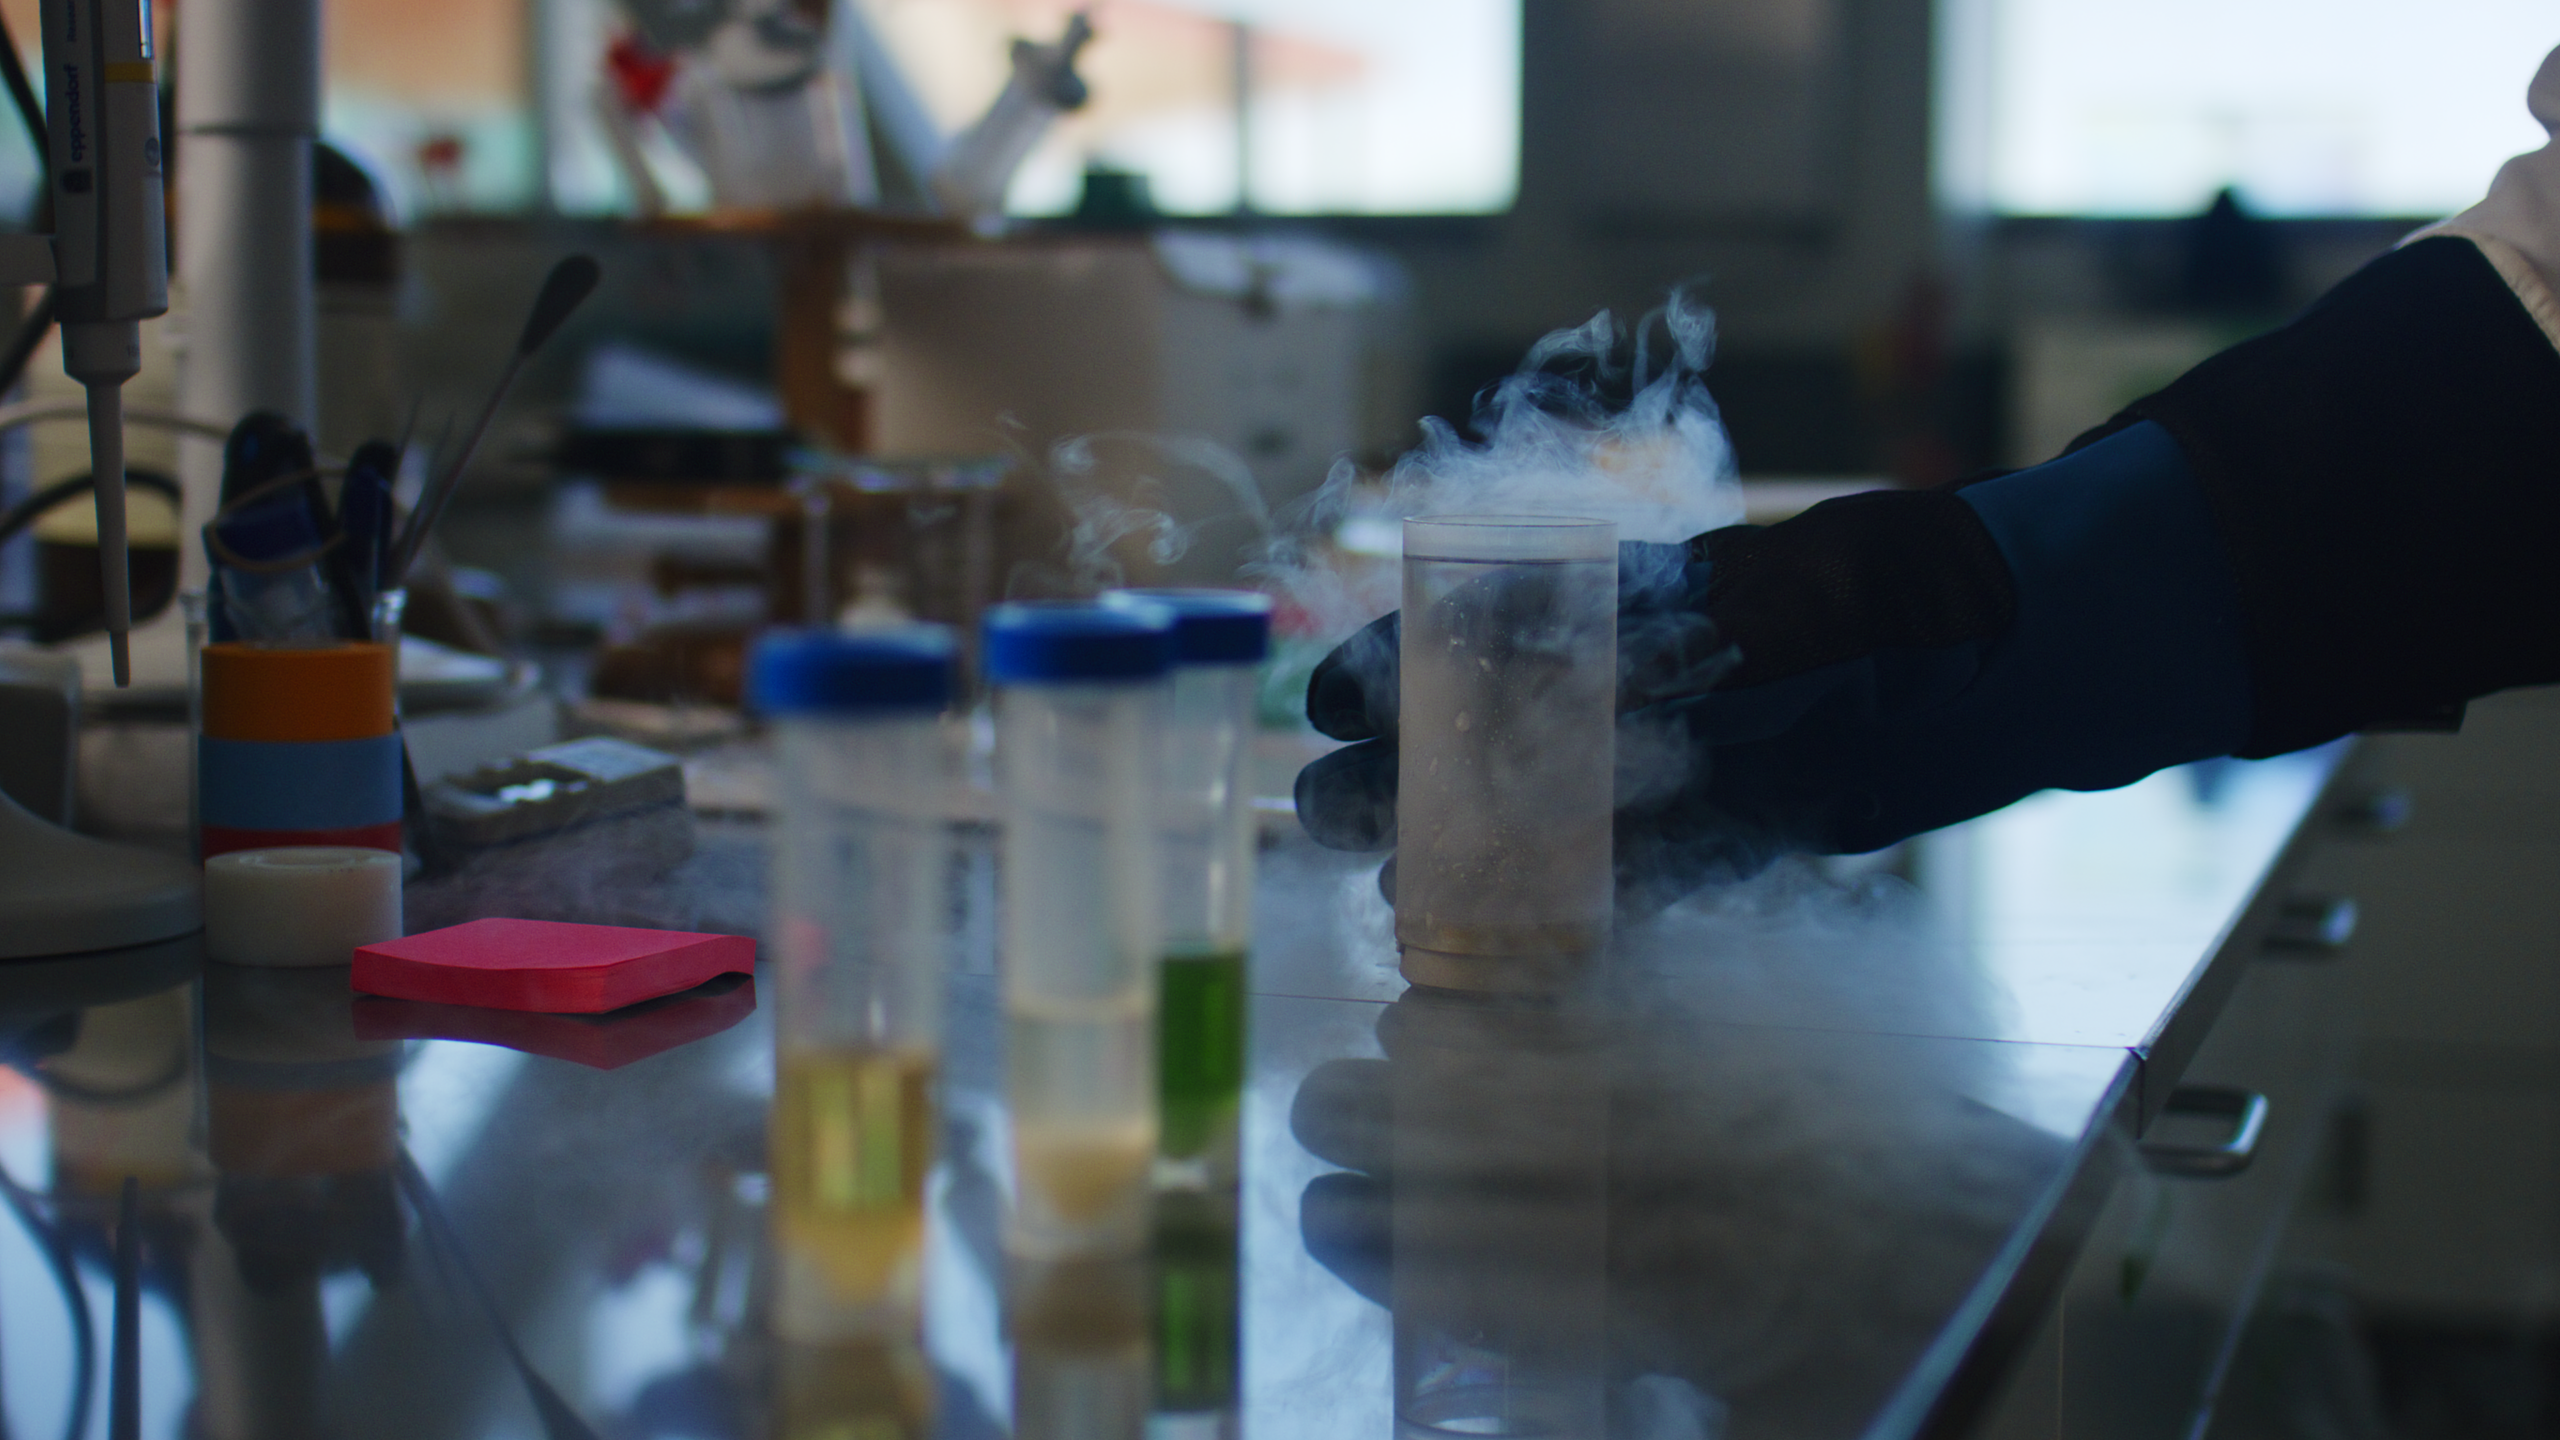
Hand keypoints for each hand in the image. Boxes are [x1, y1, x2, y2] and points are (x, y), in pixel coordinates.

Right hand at [1293, 493, 2022, 910]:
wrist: (2007, 662)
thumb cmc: (1889, 594)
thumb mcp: (1786, 607)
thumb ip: (1681, 660)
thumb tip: (1571, 712)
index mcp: (1620, 602)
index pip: (1475, 626)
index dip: (1395, 662)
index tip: (1331, 702)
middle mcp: (1631, 686)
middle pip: (1486, 733)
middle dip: (1403, 774)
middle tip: (1330, 817)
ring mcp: (1672, 765)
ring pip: (1546, 820)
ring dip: (1474, 861)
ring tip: (1402, 901)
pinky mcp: (1725, 833)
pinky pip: (1637, 882)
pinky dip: (1582, 916)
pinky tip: (1521, 952)